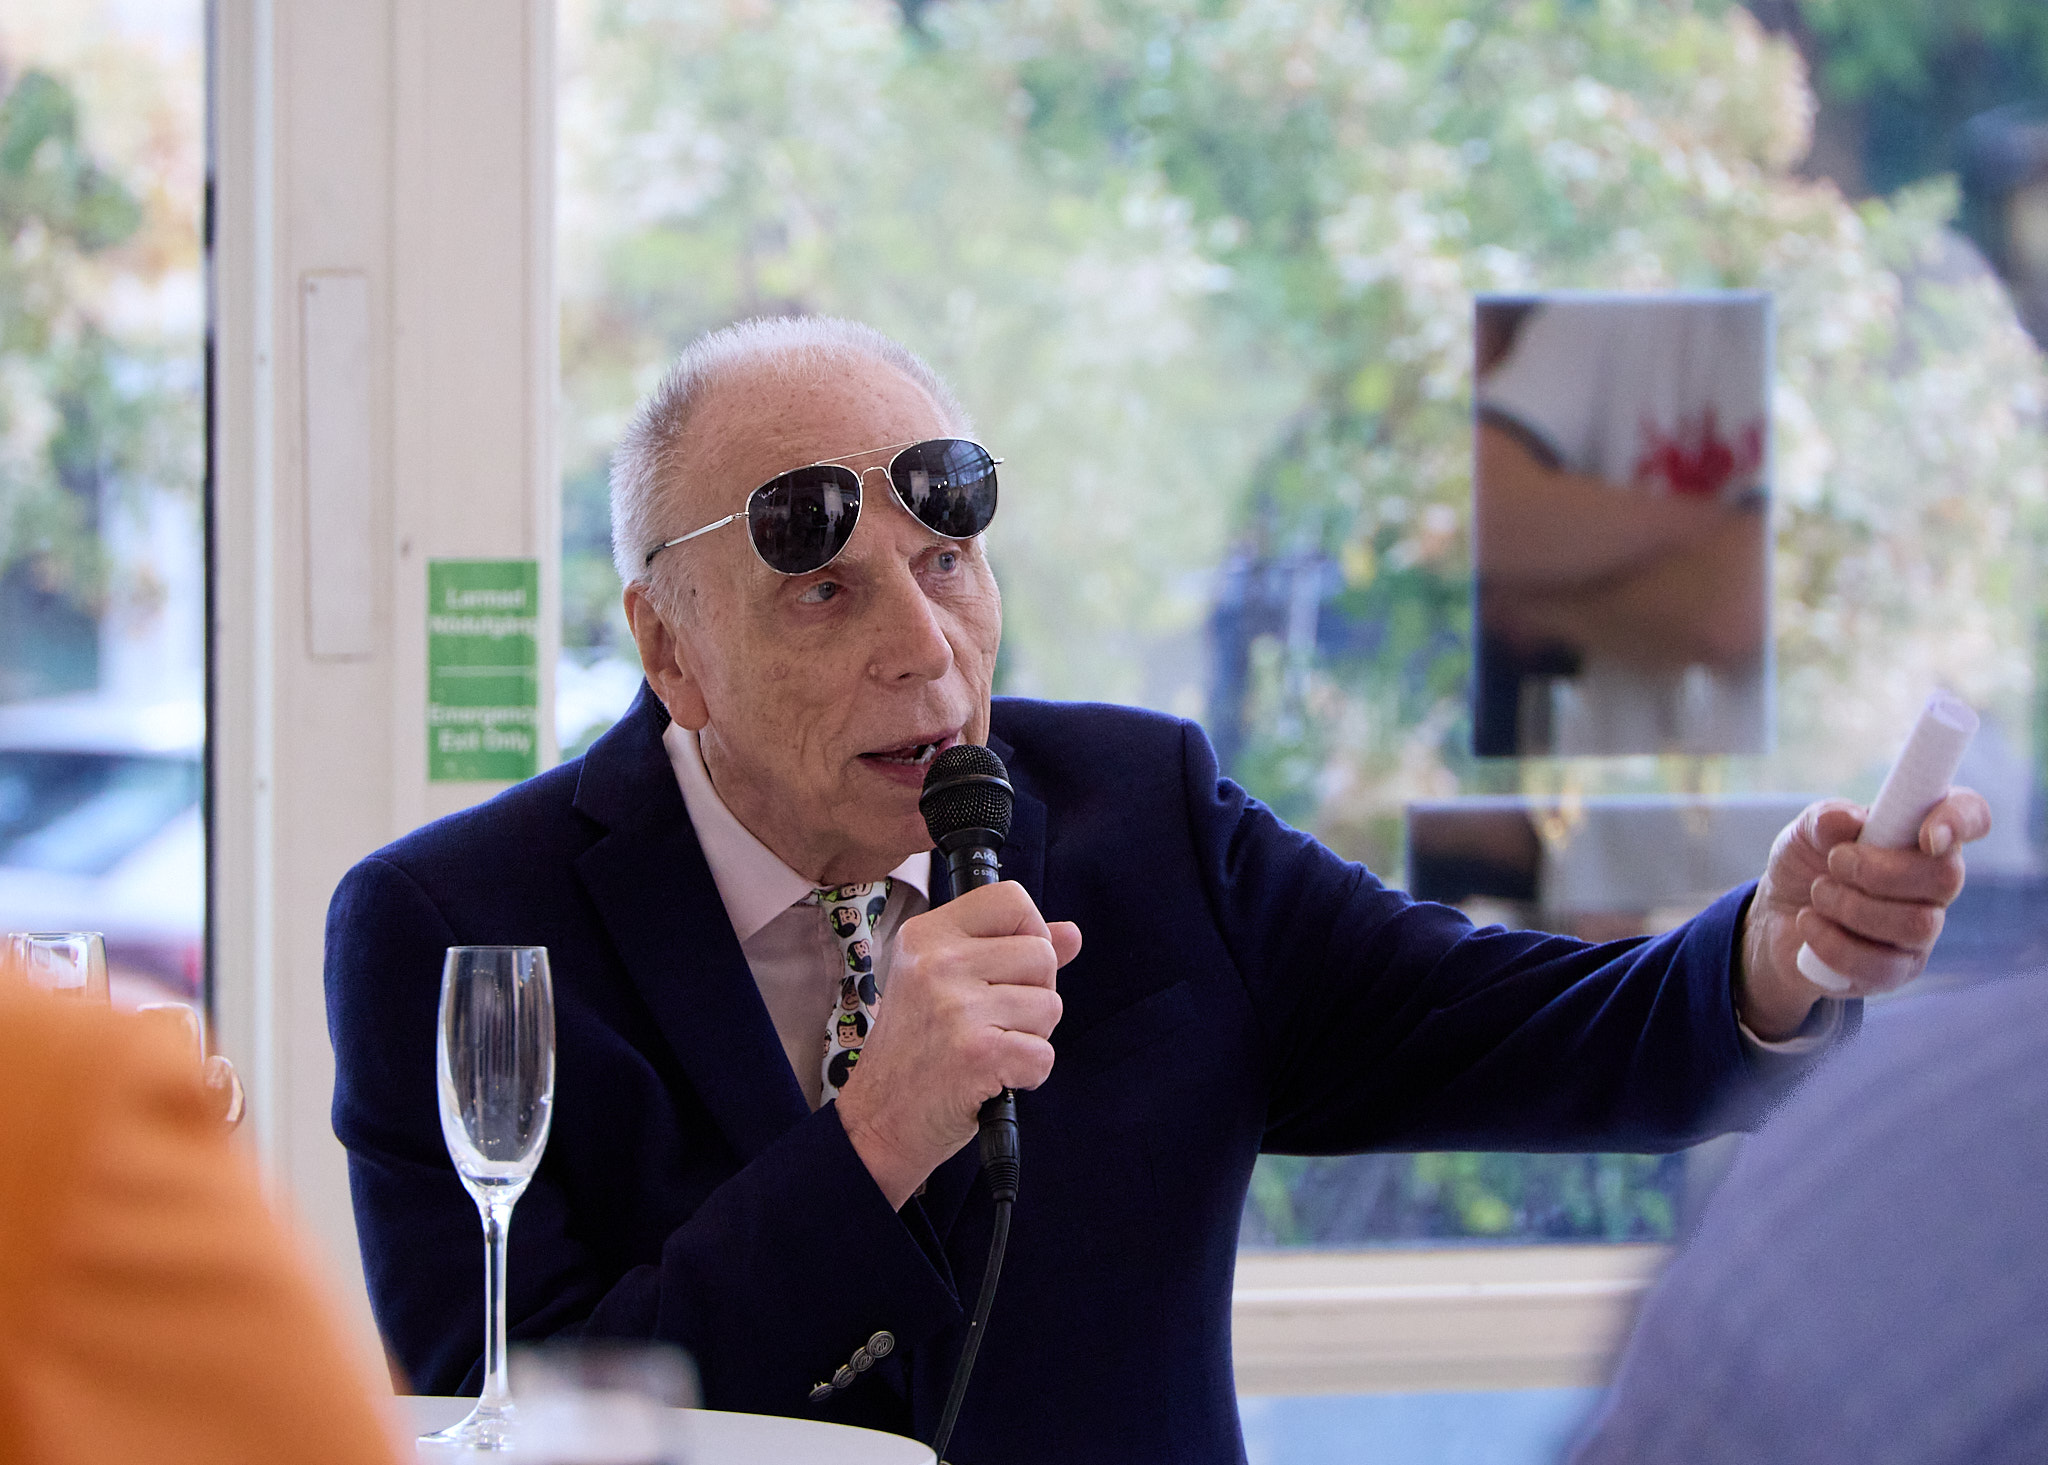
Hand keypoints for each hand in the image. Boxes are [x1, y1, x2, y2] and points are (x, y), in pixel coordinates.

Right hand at [834, 882, 1081, 1207]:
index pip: (1011, 898)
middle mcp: (937, 963)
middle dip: (1035, 993)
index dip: (1030, 932)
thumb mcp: (946, 984)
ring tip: (988, 1050)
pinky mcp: (976, 1053)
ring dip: (1031, 1037)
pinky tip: (993, 1078)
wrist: (879, 1121)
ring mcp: (955, 1007)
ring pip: (1050, 1004)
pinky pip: (1044, 1054)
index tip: (1010, 969)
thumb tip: (1072, 933)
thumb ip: (1008, 952)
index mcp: (926, 935)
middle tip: (993, 1022)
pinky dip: (1029, 1074)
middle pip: (1042, 953)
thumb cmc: (918, 1051)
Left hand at [1738, 789, 1991, 1039]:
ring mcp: (1922, 931)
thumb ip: (1823, 821)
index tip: (1927, 833)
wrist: (1776, 919)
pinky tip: (1809, 922)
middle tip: (1834, 862)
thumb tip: (1846, 819)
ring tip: (1818, 893)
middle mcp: (1934, 883)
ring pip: (1917, 925)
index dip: (1961, 819)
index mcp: (1920, 834)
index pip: (1971, 815)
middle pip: (1946, 878)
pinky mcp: (1898, 971)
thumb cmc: (1806, 866)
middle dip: (1879, 871)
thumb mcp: (1803, 833)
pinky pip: (1882, 966)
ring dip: (1853, 907)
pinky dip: (1833, 942)